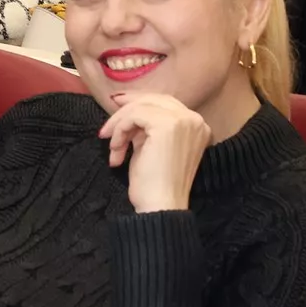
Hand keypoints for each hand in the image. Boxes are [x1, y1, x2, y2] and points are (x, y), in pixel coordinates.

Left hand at [96, 93, 211, 213]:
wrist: (161, 206)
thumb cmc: (155, 184)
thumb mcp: (152, 148)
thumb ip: (146, 128)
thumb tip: (126, 110)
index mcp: (197, 126)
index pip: (165, 104)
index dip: (139, 103)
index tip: (117, 107)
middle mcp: (195, 120)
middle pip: (154, 100)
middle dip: (127, 108)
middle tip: (108, 121)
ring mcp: (183, 121)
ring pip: (141, 107)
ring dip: (120, 125)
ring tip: (112, 147)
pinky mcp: (167, 125)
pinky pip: (134, 116)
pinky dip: (120, 130)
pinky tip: (116, 150)